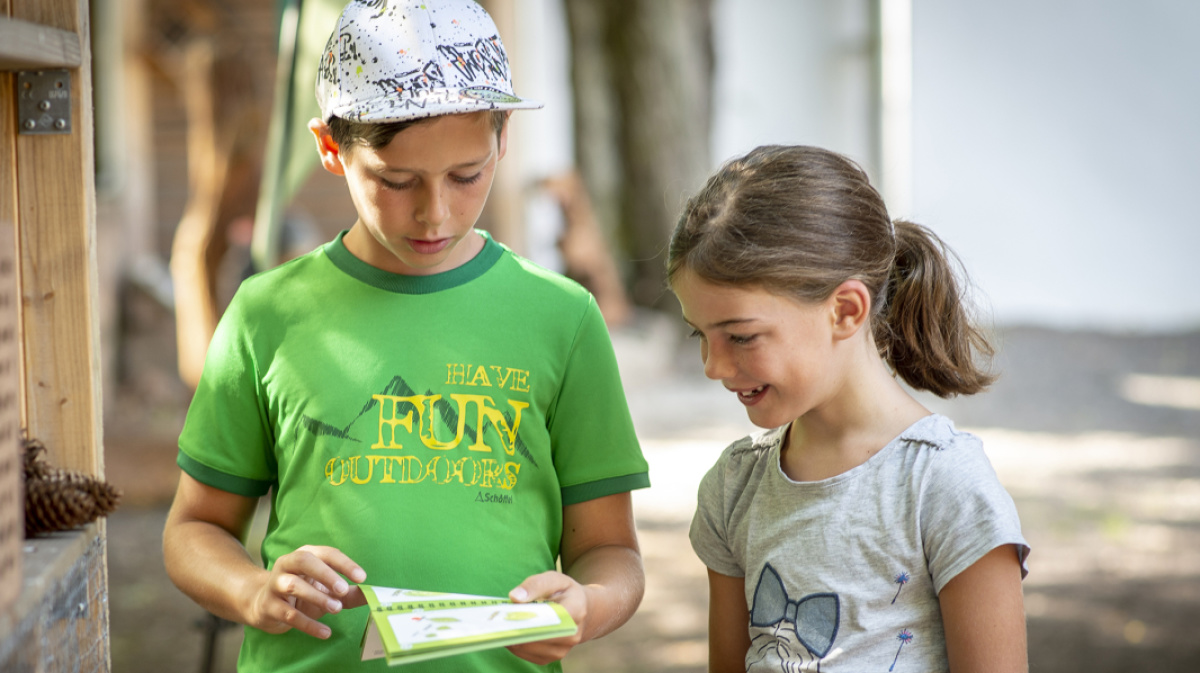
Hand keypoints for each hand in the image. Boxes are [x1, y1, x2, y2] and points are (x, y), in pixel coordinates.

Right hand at [245, 545, 366, 638]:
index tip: (362, 577)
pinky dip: (308, 624)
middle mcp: (288, 564)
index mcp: (306, 554)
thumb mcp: (326, 590)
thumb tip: (373, 596)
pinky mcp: (268, 605)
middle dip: (326, 574)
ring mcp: (275, 583)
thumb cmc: (303, 593)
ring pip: (294, 585)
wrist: (264, 605)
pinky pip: (289, 614)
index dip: (345, 564)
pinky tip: (325, 631)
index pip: (327, 553)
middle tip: (344, 590)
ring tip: (337, 609)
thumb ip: (349, 592)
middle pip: (305, 561)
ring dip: (317, 596)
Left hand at [504, 571, 588, 664]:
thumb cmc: (565, 592)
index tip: (508, 612)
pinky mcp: (550, 658)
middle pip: (535, 636)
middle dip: (515, 627)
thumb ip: (535, 584)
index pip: (548, 618)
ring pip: (527, 647)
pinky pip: (525, 654)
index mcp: (575, 612)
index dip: (526, 617)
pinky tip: (509, 631)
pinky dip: (514, 643)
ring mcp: (561, 650)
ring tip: (501, 623)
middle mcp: (571, 636)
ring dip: (512, 636)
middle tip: (497, 619)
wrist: (583, 610)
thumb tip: (514, 597)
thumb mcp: (555, 579)